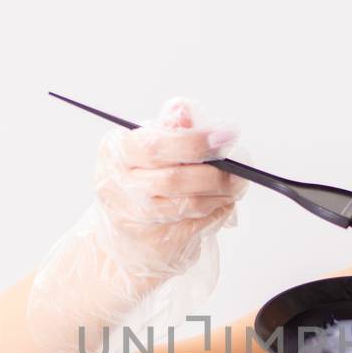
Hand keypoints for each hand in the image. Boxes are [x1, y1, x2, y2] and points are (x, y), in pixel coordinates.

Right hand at [27, 97, 246, 352]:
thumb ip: (167, 130)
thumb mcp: (145, 152)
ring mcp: (134, 219)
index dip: (194, 141)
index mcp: (114, 153)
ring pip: (188, 203)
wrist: (121, 244)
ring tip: (233, 185)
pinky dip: (216, 211)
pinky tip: (221, 202)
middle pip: (174, 179)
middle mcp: (118, 187)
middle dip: (214, 173)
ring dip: (220, 193)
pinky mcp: (156, 242)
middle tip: (237, 167)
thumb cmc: (137, 189)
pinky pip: (197, 223)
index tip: (225, 136)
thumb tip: (184, 108)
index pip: (155, 145)